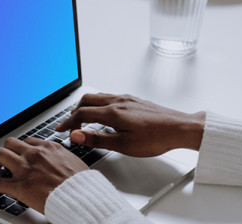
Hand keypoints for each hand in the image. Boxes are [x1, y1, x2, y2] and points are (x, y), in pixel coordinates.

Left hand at [0, 137, 88, 213]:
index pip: (27, 141)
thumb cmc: (83, 185)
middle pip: (10, 143)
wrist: (83, 198)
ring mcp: (26, 169)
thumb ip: (61, 159)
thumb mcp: (74, 162)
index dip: (20, 149)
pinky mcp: (20, 186)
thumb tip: (60, 162)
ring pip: (0, 155)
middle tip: (3, 162)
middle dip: (4, 152)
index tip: (18, 155)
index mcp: (49, 148)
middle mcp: (35, 154)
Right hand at [56, 93, 205, 156]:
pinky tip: (103, 112)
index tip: (60, 129)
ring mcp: (126, 99)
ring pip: (98, 96)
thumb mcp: (124, 145)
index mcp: (113, 113)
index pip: (81, 114)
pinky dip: (98, 103)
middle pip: (86, 100)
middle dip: (74, 112)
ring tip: (82, 117)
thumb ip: (97, 139)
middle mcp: (117, 101)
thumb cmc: (156, 138)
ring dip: (85, 106)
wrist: (181, 128)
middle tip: (69, 124)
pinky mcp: (133, 99)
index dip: (68, 122)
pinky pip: (109, 96)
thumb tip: (76, 135)